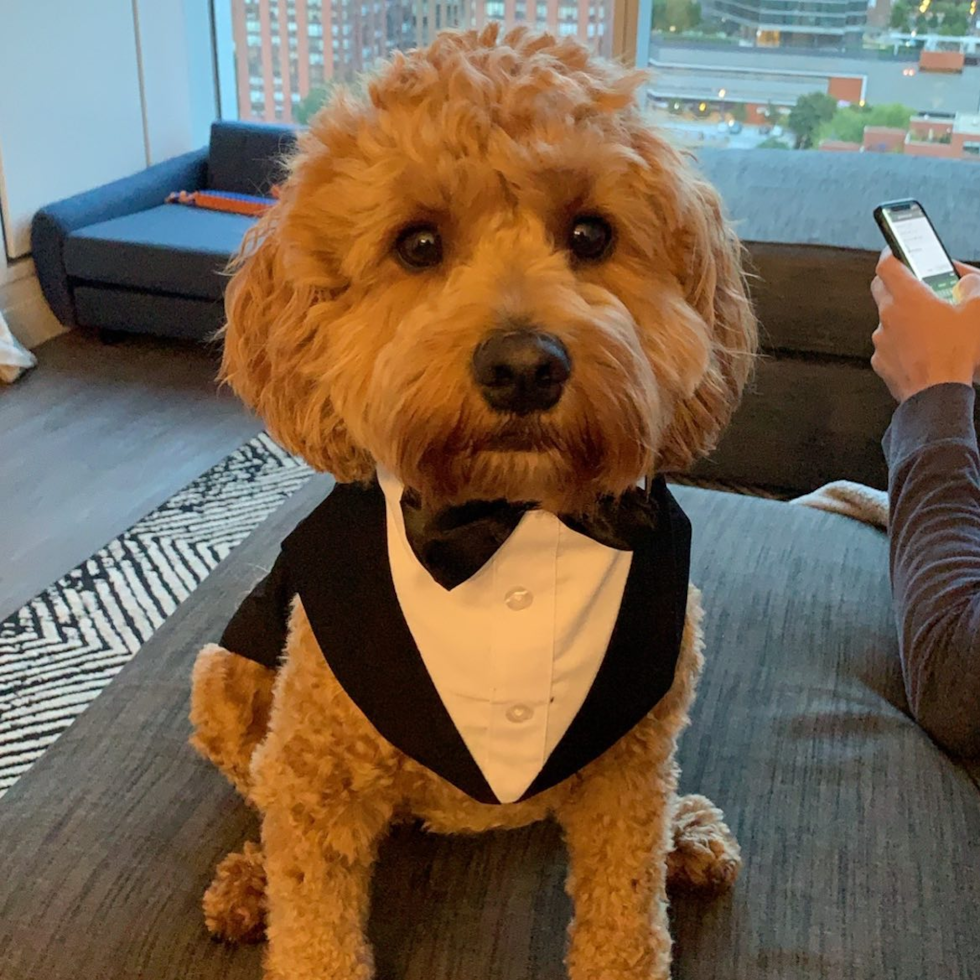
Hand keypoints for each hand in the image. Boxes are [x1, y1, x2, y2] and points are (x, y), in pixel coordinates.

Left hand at [870, 249, 979, 402]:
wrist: (938, 393)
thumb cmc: (956, 353)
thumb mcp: (977, 311)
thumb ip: (972, 286)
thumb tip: (967, 281)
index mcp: (907, 297)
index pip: (886, 264)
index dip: (890, 253)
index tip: (896, 250)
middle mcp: (887, 316)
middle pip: (880, 288)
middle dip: (894, 282)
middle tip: (915, 284)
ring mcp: (881, 340)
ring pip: (885, 318)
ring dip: (901, 316)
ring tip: (927, 325)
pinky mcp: (880, 361)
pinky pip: (887, 344)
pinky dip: (900, 342)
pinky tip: (920, 348)